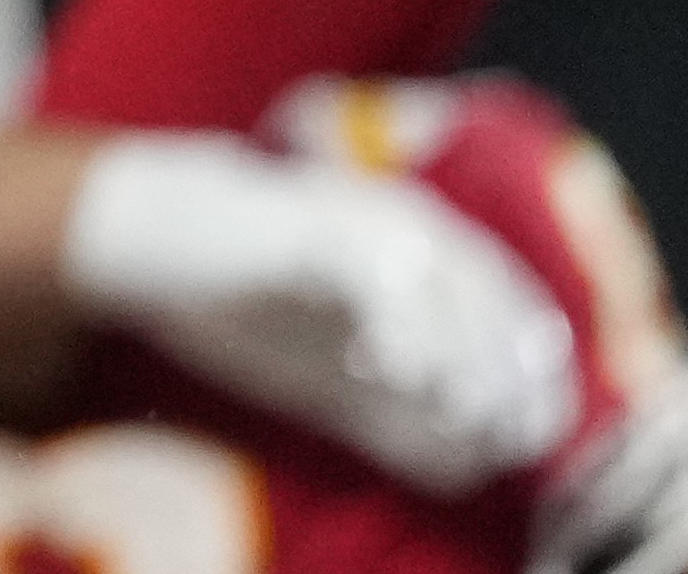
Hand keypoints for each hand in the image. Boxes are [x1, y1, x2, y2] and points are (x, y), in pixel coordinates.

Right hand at [57, 129, 584, 490]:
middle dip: (507, 376)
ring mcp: (370, 219)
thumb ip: (399, 417)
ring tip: (450, 407)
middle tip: (495, 433)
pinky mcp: (326, 225)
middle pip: (499, 301)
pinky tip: (386, 369)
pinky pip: (385, 278)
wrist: (154, 245)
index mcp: (424, 254)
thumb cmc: (248, 304)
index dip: (533, 378)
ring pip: (455, 287)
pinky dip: (398, 328)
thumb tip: (467, 468)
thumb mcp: (336, 379)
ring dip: (463, 356)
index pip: (515, 314)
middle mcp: (412, 225)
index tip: (526, 440)